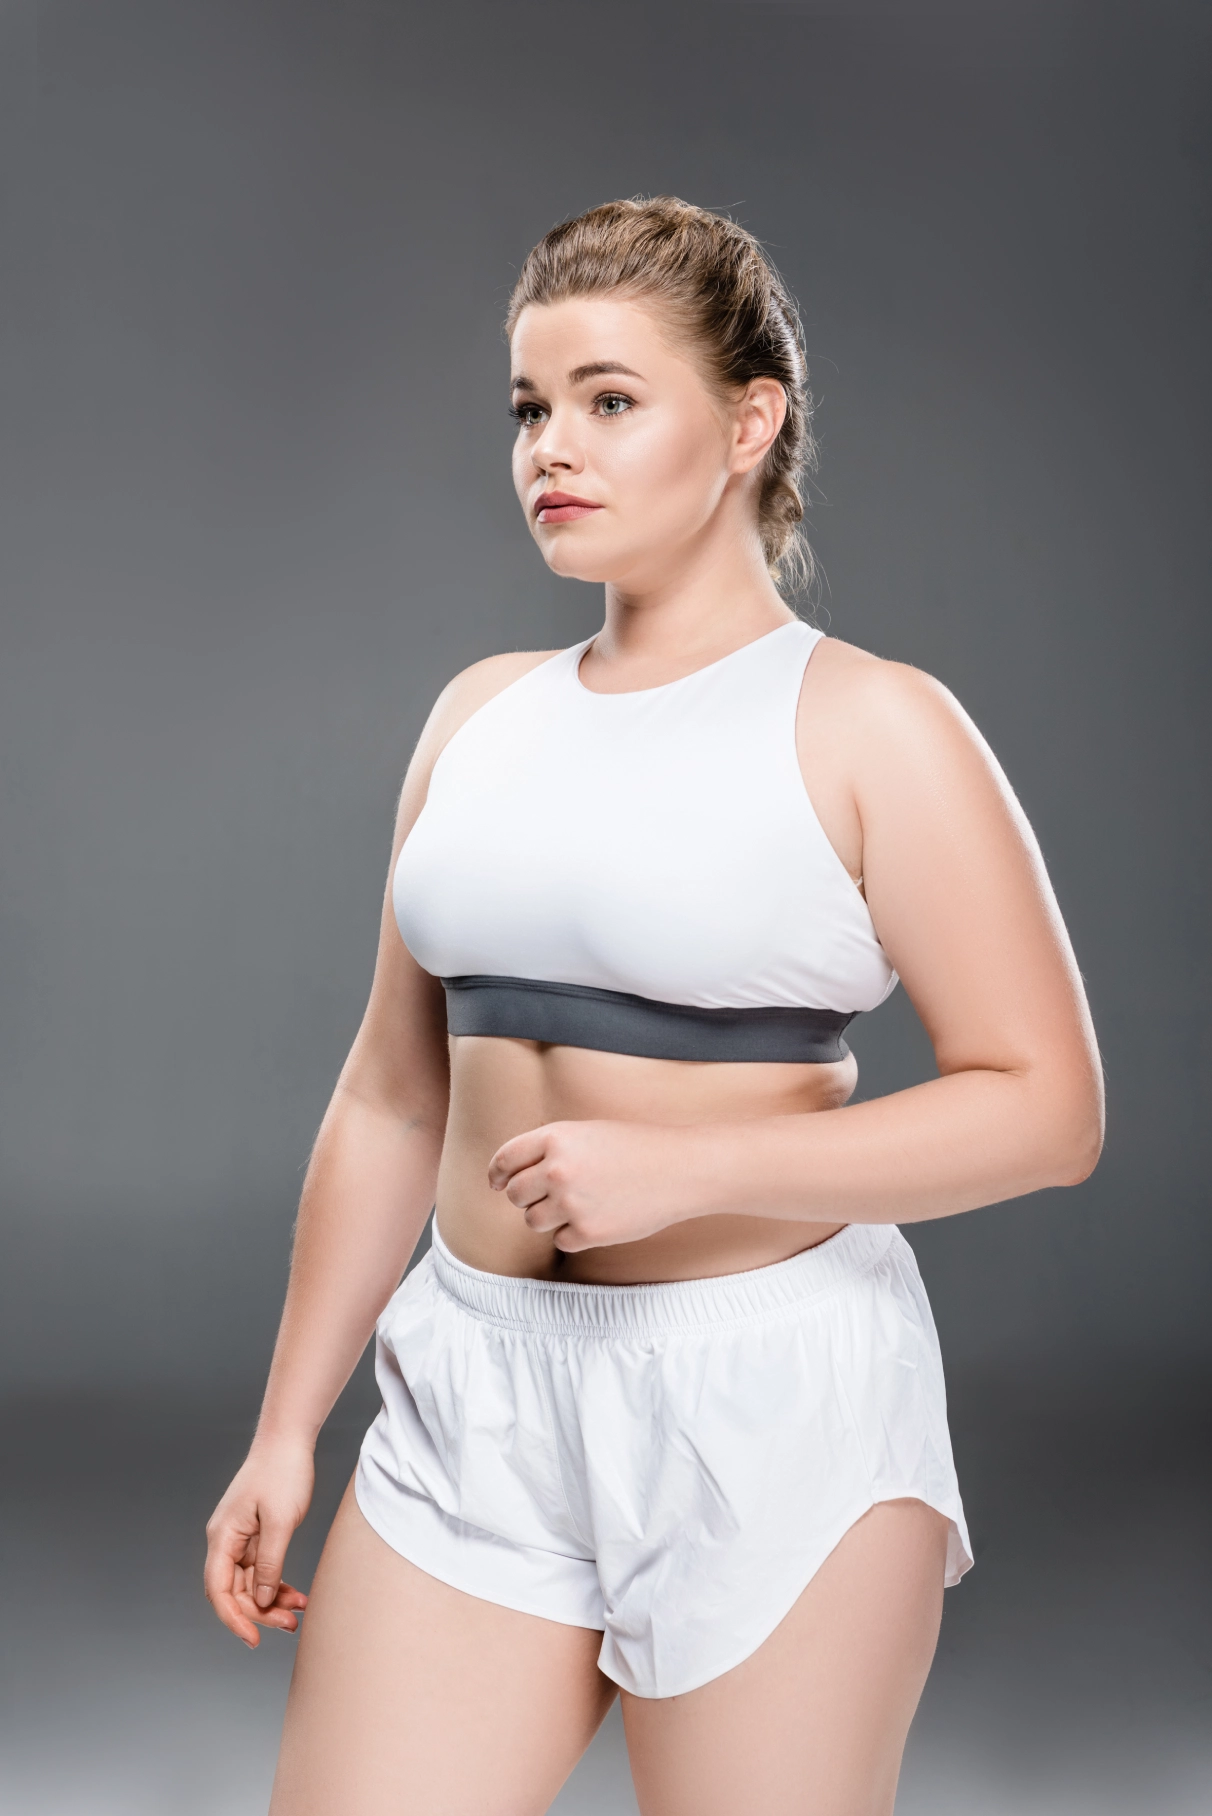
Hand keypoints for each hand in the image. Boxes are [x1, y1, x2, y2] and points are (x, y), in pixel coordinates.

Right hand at [204, 1435, 314, 1646]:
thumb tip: (262, 1599)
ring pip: (250, 1583)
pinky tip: (297, 1596)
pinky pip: (262, 1570)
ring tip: (299, 1612)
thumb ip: (270, 1562)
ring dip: (272, 1601)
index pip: (218, 1589)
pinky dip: (278, 1584)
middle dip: (260, 1612)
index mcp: (223, 1536)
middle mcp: (226, 1541)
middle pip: (234, 1591)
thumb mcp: (281, 1520)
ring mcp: (240, 1539)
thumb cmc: (283, 1472)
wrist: (289, 1440)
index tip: (253, 1639)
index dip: (233, 1618)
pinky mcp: (256, 1536)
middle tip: (290, 1625)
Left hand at [488, 1119, 710, 1251]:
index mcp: (555, 1138)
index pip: (505, 1160)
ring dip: (549, 1217)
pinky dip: (574, 1234)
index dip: (497, 1174)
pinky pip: (560, 1241)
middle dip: (527, 1197)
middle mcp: (557, 1170)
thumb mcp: (587, 1133)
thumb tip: (510, 1178)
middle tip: (554, 1194)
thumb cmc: (636, 1147)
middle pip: (515, 1194)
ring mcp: (570, 1204)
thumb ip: (549, 1149)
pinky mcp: (587, 1233)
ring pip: (532, 1221)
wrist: (679, 1170)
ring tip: (580, 1204)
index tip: (497, 1183)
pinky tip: (599, 1217)